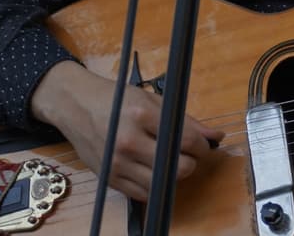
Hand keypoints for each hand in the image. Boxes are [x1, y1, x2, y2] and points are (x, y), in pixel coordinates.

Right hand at [30, 61, 225, 201]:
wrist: (77, 107)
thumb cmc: (118, 100)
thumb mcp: (153, 101)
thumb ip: (186, 121)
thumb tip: (216, 136)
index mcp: (142, 116)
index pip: (187, 141)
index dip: (203, 146)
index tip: (203, 145)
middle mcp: (129, 143)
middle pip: (179, 167)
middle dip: (192, 162)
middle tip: (188, 153)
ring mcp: (117, 164)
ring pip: (163, 184)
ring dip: (174, 175)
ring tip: (171, 160)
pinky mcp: (109, 179)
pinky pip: (143, 194)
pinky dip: (155, 185)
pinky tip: (154, 169)